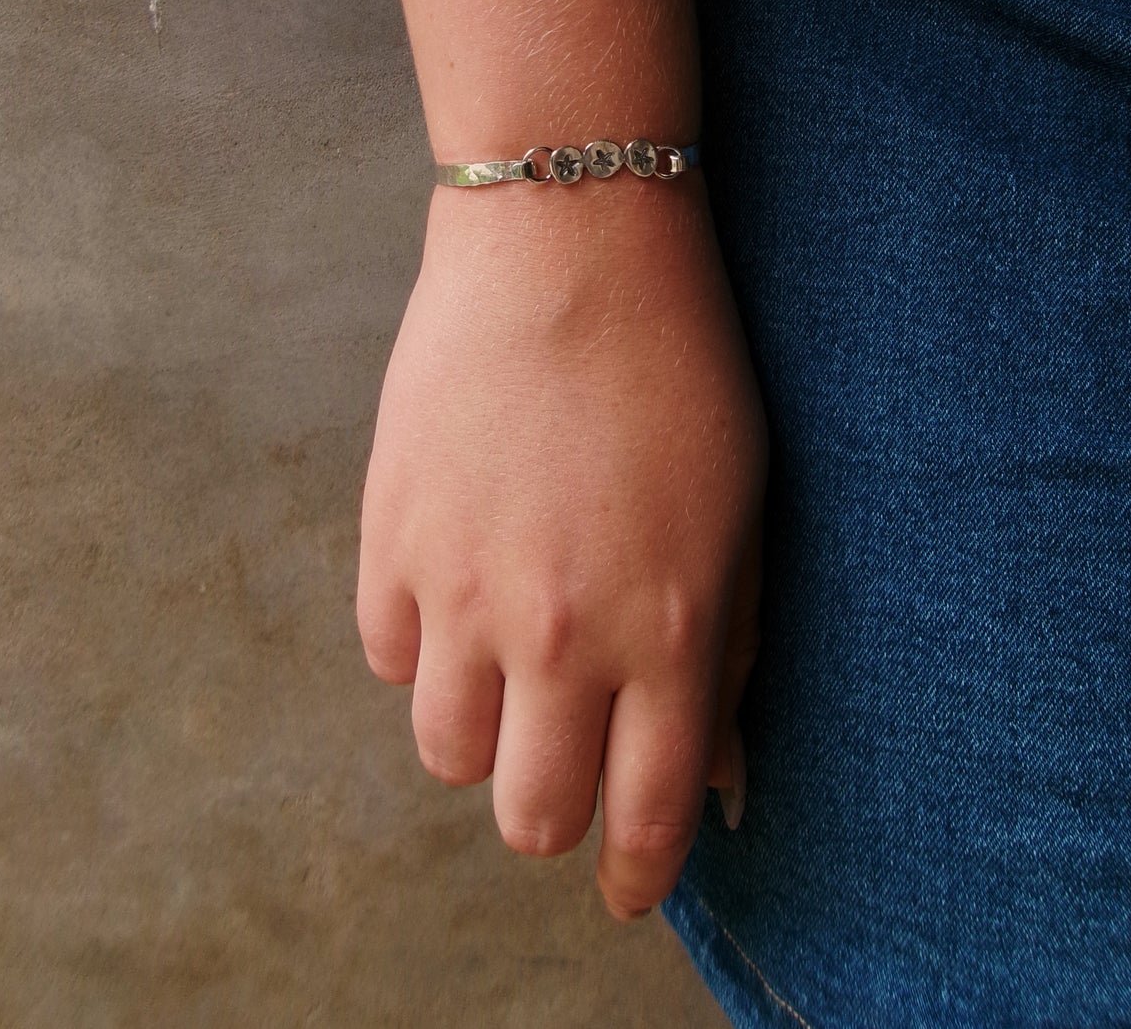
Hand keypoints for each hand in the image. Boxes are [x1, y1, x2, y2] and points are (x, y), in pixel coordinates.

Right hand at [357, 171, 766, 919]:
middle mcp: (560, 633)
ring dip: (484, 734)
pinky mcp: (390, 539)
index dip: (638, 876)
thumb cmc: (680, 368)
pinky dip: (425, 650)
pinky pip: (390, 660)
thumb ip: (731, 653)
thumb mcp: (740, 515)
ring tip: (510, 667)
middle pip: (530, 817)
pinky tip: (460, 588)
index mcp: (669, 630)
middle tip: (569, 764)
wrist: (569, 243)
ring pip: (448, 754)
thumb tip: (716, 778)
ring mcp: (464, 590)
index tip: (631, 887)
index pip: (646, 818)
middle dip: (554, 815)